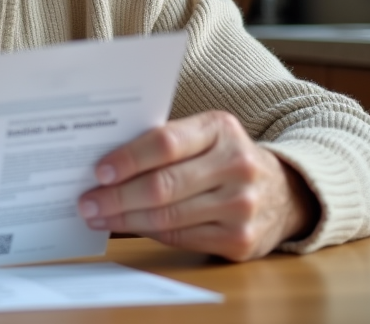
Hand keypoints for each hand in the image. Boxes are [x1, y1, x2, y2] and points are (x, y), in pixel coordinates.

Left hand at [76, 110, 317, 260]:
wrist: (283, 192)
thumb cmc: (223, 157)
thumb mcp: (205, 135)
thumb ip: (165, 141)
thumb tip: (104, 163)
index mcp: (220, 129)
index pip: (166, 142)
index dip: (128, 158)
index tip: (98, 170)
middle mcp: (236, 166)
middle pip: (163, 185)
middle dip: (116, 196)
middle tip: (86, 201)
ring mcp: (242, 206)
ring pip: (168, 217)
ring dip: (125, 219)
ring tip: (97, 215)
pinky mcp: (241, 240)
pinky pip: (180, 238)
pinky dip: (147, 233)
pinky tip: (126, 227)